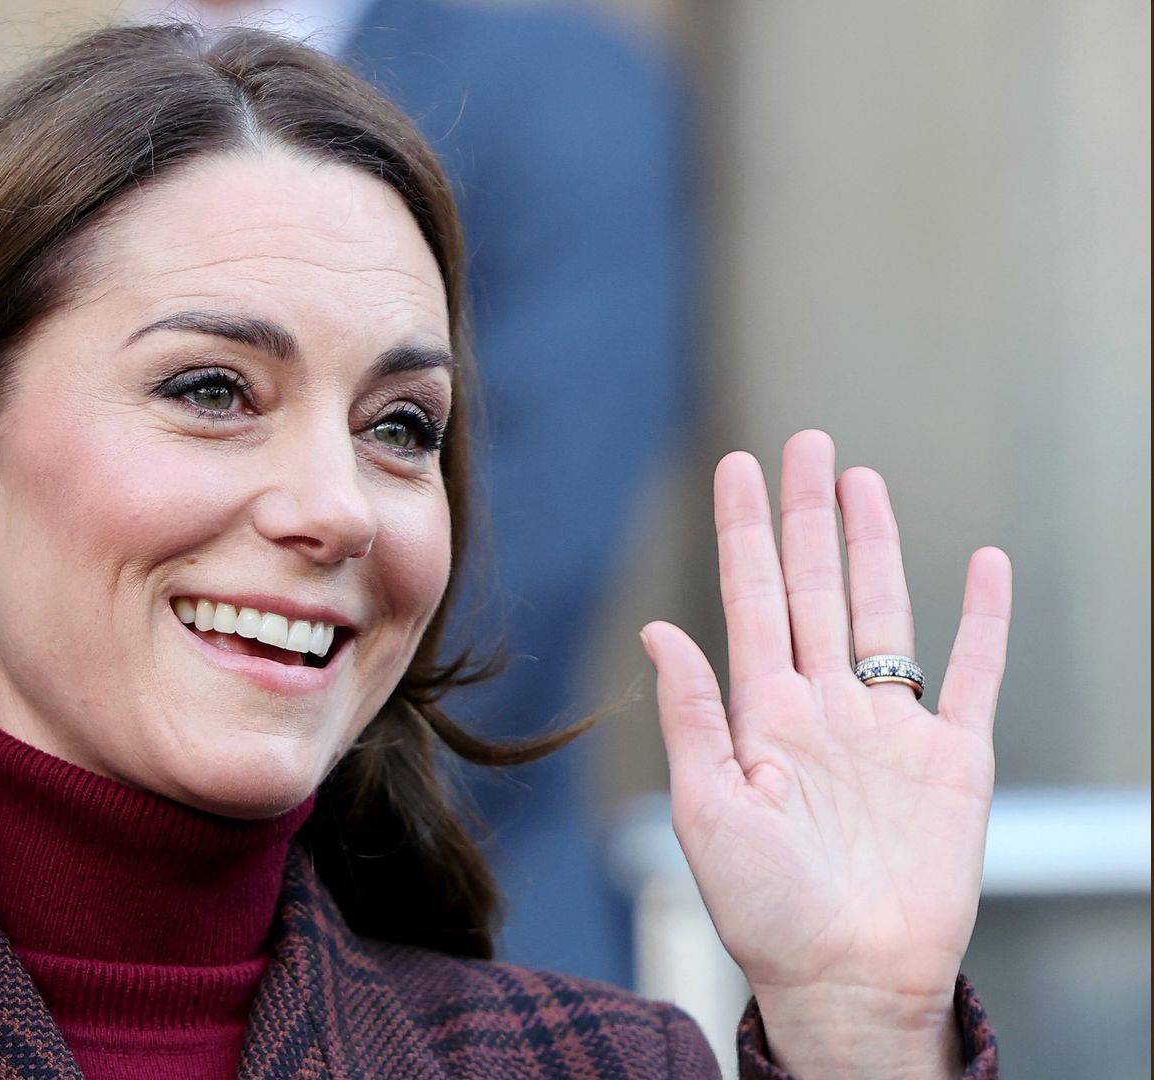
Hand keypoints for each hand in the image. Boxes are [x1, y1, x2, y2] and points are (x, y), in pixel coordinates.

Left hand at [642, 430, 1010, 1078]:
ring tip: (861, 480)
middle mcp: (824, 707)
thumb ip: (692, 714)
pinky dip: (983, 619)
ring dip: (876, 546)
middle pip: (816, 586)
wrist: (845, 978)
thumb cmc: (762, 909)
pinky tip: (983, 562)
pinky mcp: (953, 760)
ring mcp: (889, 728)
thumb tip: (660, 628)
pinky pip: (973, 674)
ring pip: (886, 611)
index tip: (736, 464)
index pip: (750, 598)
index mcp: (761, 714)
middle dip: (807, 515)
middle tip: (806, 442)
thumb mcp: (706, 809)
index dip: (744, 530)